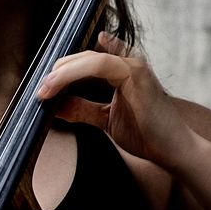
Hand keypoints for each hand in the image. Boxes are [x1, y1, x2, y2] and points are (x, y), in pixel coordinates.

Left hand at [35, 32, 192, 171]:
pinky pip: (104, 65)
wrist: (171, 150)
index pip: (84, 63)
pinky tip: (64, 70)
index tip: (42, 86)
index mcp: (119, 72)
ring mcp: (134, 67)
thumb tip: (53, 105)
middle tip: (39, 90)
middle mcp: (127, 64)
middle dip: (58, 73)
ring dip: (64, 74)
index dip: (61, 71)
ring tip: (46, 89)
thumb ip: (82, 109)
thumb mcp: (104, 119)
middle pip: (84, 59)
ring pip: (90, 61)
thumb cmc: (144, 133)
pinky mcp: (138, 75)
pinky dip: (81, 68)